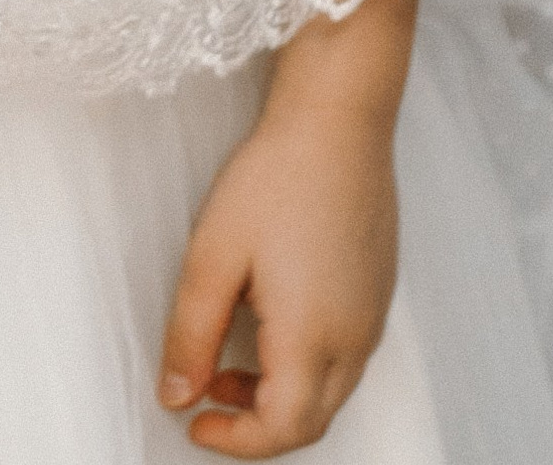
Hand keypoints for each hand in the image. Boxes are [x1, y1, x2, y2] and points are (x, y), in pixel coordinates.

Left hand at [159, 0, 412, 454]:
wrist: (339, 119)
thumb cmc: (275, 177)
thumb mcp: (214, 254)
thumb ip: (192, 332)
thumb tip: (176, 394)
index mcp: (315, 337)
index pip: (283, 428)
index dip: (236, 441)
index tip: (192, 424)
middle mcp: (356, 340)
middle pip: (311, 419)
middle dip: (255, 423)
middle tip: (203, 395)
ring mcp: (373, 317)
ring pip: (329, 390)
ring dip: (278, 393)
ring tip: (223, 358)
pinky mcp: (377, 292)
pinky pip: (343, 355)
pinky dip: (302, 364)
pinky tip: (264, 323)